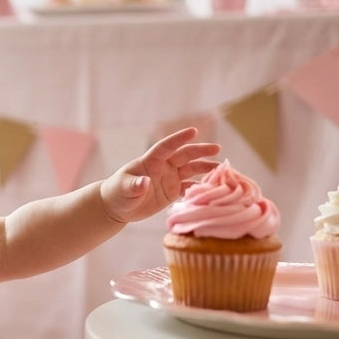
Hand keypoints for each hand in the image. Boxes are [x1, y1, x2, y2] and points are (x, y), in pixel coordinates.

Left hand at [100, 127, 219, 223]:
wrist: (117, 207)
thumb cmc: (117, 193)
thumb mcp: (123, 190)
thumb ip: (134, 186)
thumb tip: (144, 183)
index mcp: (150, 161)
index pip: (166, 147)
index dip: (179, 139)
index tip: (193, 131)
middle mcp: (163, 167)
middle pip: (184, 155)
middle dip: (200, 151)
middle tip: (217, 149)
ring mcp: (170, 178)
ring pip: (191, 169)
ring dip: (205, 168)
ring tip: (222, 169)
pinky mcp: (173, 191)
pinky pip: (190, 186)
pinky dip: (201, 186)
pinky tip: (214, 187)